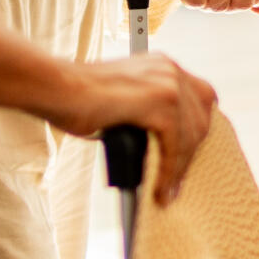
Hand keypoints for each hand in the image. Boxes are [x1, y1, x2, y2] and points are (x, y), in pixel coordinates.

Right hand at [48, 52, 216, 203]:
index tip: (190, 154)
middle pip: (202, 117)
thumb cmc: (78, 100)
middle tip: (178, 180)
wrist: (56, 88)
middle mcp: (170, 70)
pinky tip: (161, 190)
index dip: (198, 127)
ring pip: (191, 135)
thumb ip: (148, 115)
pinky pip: (175, 145)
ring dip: (180, 168)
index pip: (201, 97)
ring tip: (167, 192)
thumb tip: (163, 151)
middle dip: (193, 152)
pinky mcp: (159, 102)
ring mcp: (167, 83)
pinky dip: (170, 171)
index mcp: (163, 66)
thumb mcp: (124, 101)